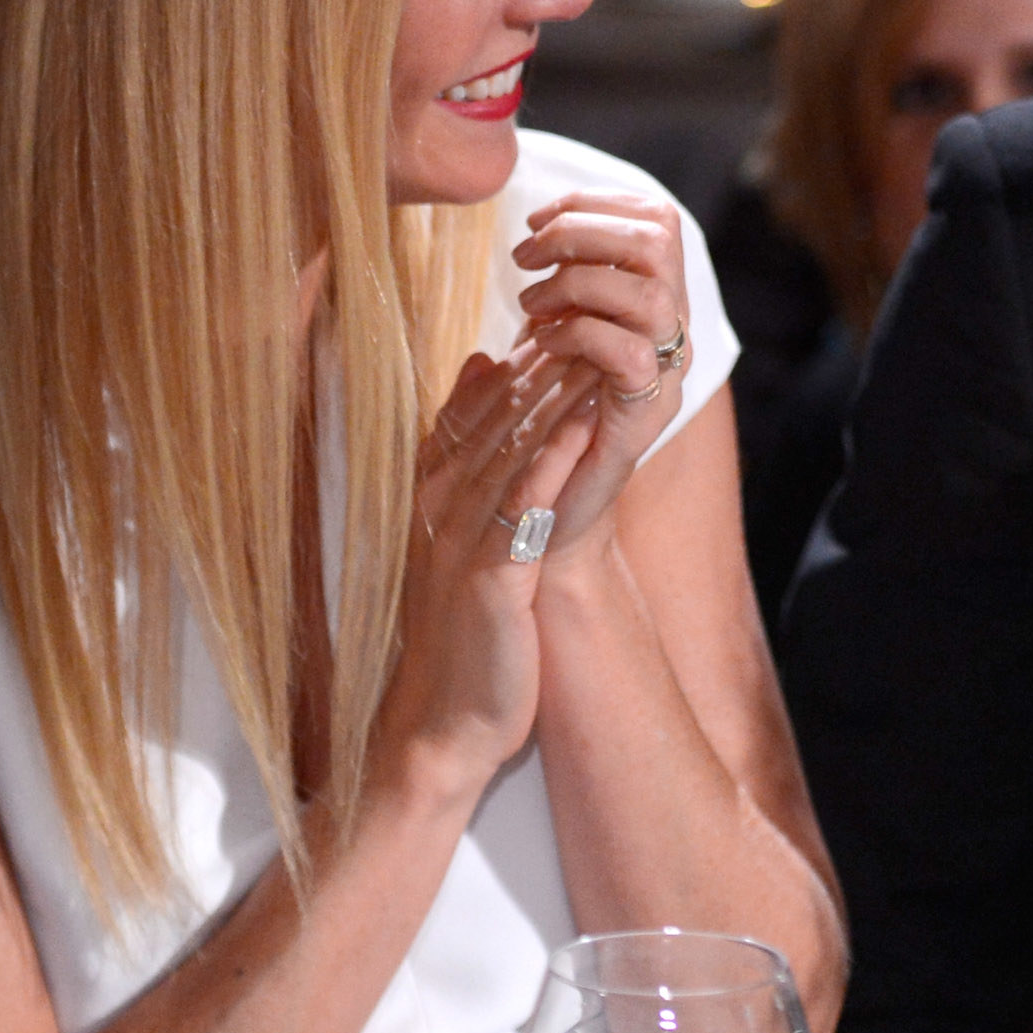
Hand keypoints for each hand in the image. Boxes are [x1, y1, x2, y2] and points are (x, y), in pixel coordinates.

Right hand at [376, 345, 596, 797]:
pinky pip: (523, 511)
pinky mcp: (490, 581)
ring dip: (555, 396)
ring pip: (511, 449)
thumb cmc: (465, 625)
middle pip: (495, 415)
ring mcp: (460, 541)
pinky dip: (553, 466)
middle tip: (593, 309)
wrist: (443, 723)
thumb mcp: (464, 527)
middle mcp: (439, 505)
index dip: (523, 356)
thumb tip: (483, 362)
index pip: (476, 403)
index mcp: (432, 488)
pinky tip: (586, 428)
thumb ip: (470, 446)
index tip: (569, 312)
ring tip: (599, 345)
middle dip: (544, 360)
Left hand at [509, 190, 692, 563]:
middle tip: (525, 255)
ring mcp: (667, 374)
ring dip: (575, 283)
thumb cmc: (541, 424)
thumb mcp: (546, 339)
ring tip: (528, 305)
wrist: (548, 515)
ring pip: (647, 291)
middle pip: (659, 238)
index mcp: (656, 305)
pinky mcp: (645, 416)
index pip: (656, 219)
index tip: (536, 219)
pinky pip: (629, 353)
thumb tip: (533, 229)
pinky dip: (577, 335)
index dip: (596, 203)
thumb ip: (555, 288)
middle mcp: (673, 333)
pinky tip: (542, 344)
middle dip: (581, 230)